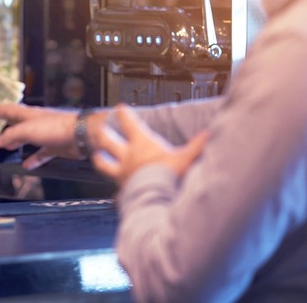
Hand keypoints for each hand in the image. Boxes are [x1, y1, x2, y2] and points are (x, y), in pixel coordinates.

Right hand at [0, 103, 78, 169]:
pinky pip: (41, 153)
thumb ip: (11, 135)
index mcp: (30, 114)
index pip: (10, 110)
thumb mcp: (28, 130)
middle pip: (18, 123)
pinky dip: (33, 159)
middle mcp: (37, 122)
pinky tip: (27, 165)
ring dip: (17, 141)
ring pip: (28, 137)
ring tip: (6, 146)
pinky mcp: (55, 146)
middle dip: (6, 125)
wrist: (82, 135)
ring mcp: (47, 134)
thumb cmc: (57, 127)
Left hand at [92, 104, 207, 185]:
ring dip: (99, 159)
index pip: (128, 123)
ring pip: (103, 163)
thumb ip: (197, 145)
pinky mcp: (122, 189)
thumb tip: (210, 134)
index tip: (120, 108)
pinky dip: (113, 187)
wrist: (157, 198)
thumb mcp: (186, 157)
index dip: (123, 114)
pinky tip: (113, 191)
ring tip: (96, 157)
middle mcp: (127, 156)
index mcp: (141, 144)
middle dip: (103, 133)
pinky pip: (114, 187)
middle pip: (108, 140)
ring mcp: (122, 173)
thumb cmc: (168, 175)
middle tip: (99, 129)